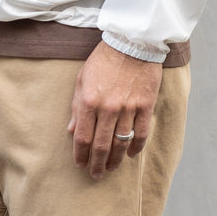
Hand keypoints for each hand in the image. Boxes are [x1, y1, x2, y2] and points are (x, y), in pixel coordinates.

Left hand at [68, 41, 162, 179]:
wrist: (132, 41)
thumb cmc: (104, 59)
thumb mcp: (82, 79)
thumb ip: (76, 106)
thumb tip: (71, 130)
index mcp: (89, 101)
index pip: (82, 137)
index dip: (80, 155)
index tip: (80, 164)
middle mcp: (108, 108)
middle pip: (101, 146)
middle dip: (97, 164)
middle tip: (96, 175)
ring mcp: (128, 108)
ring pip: (121, 143)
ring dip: (115, 160)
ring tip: (111, 168)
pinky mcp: (145, 105)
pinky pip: (141, 133)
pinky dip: (135, 147)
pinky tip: (130, 155)